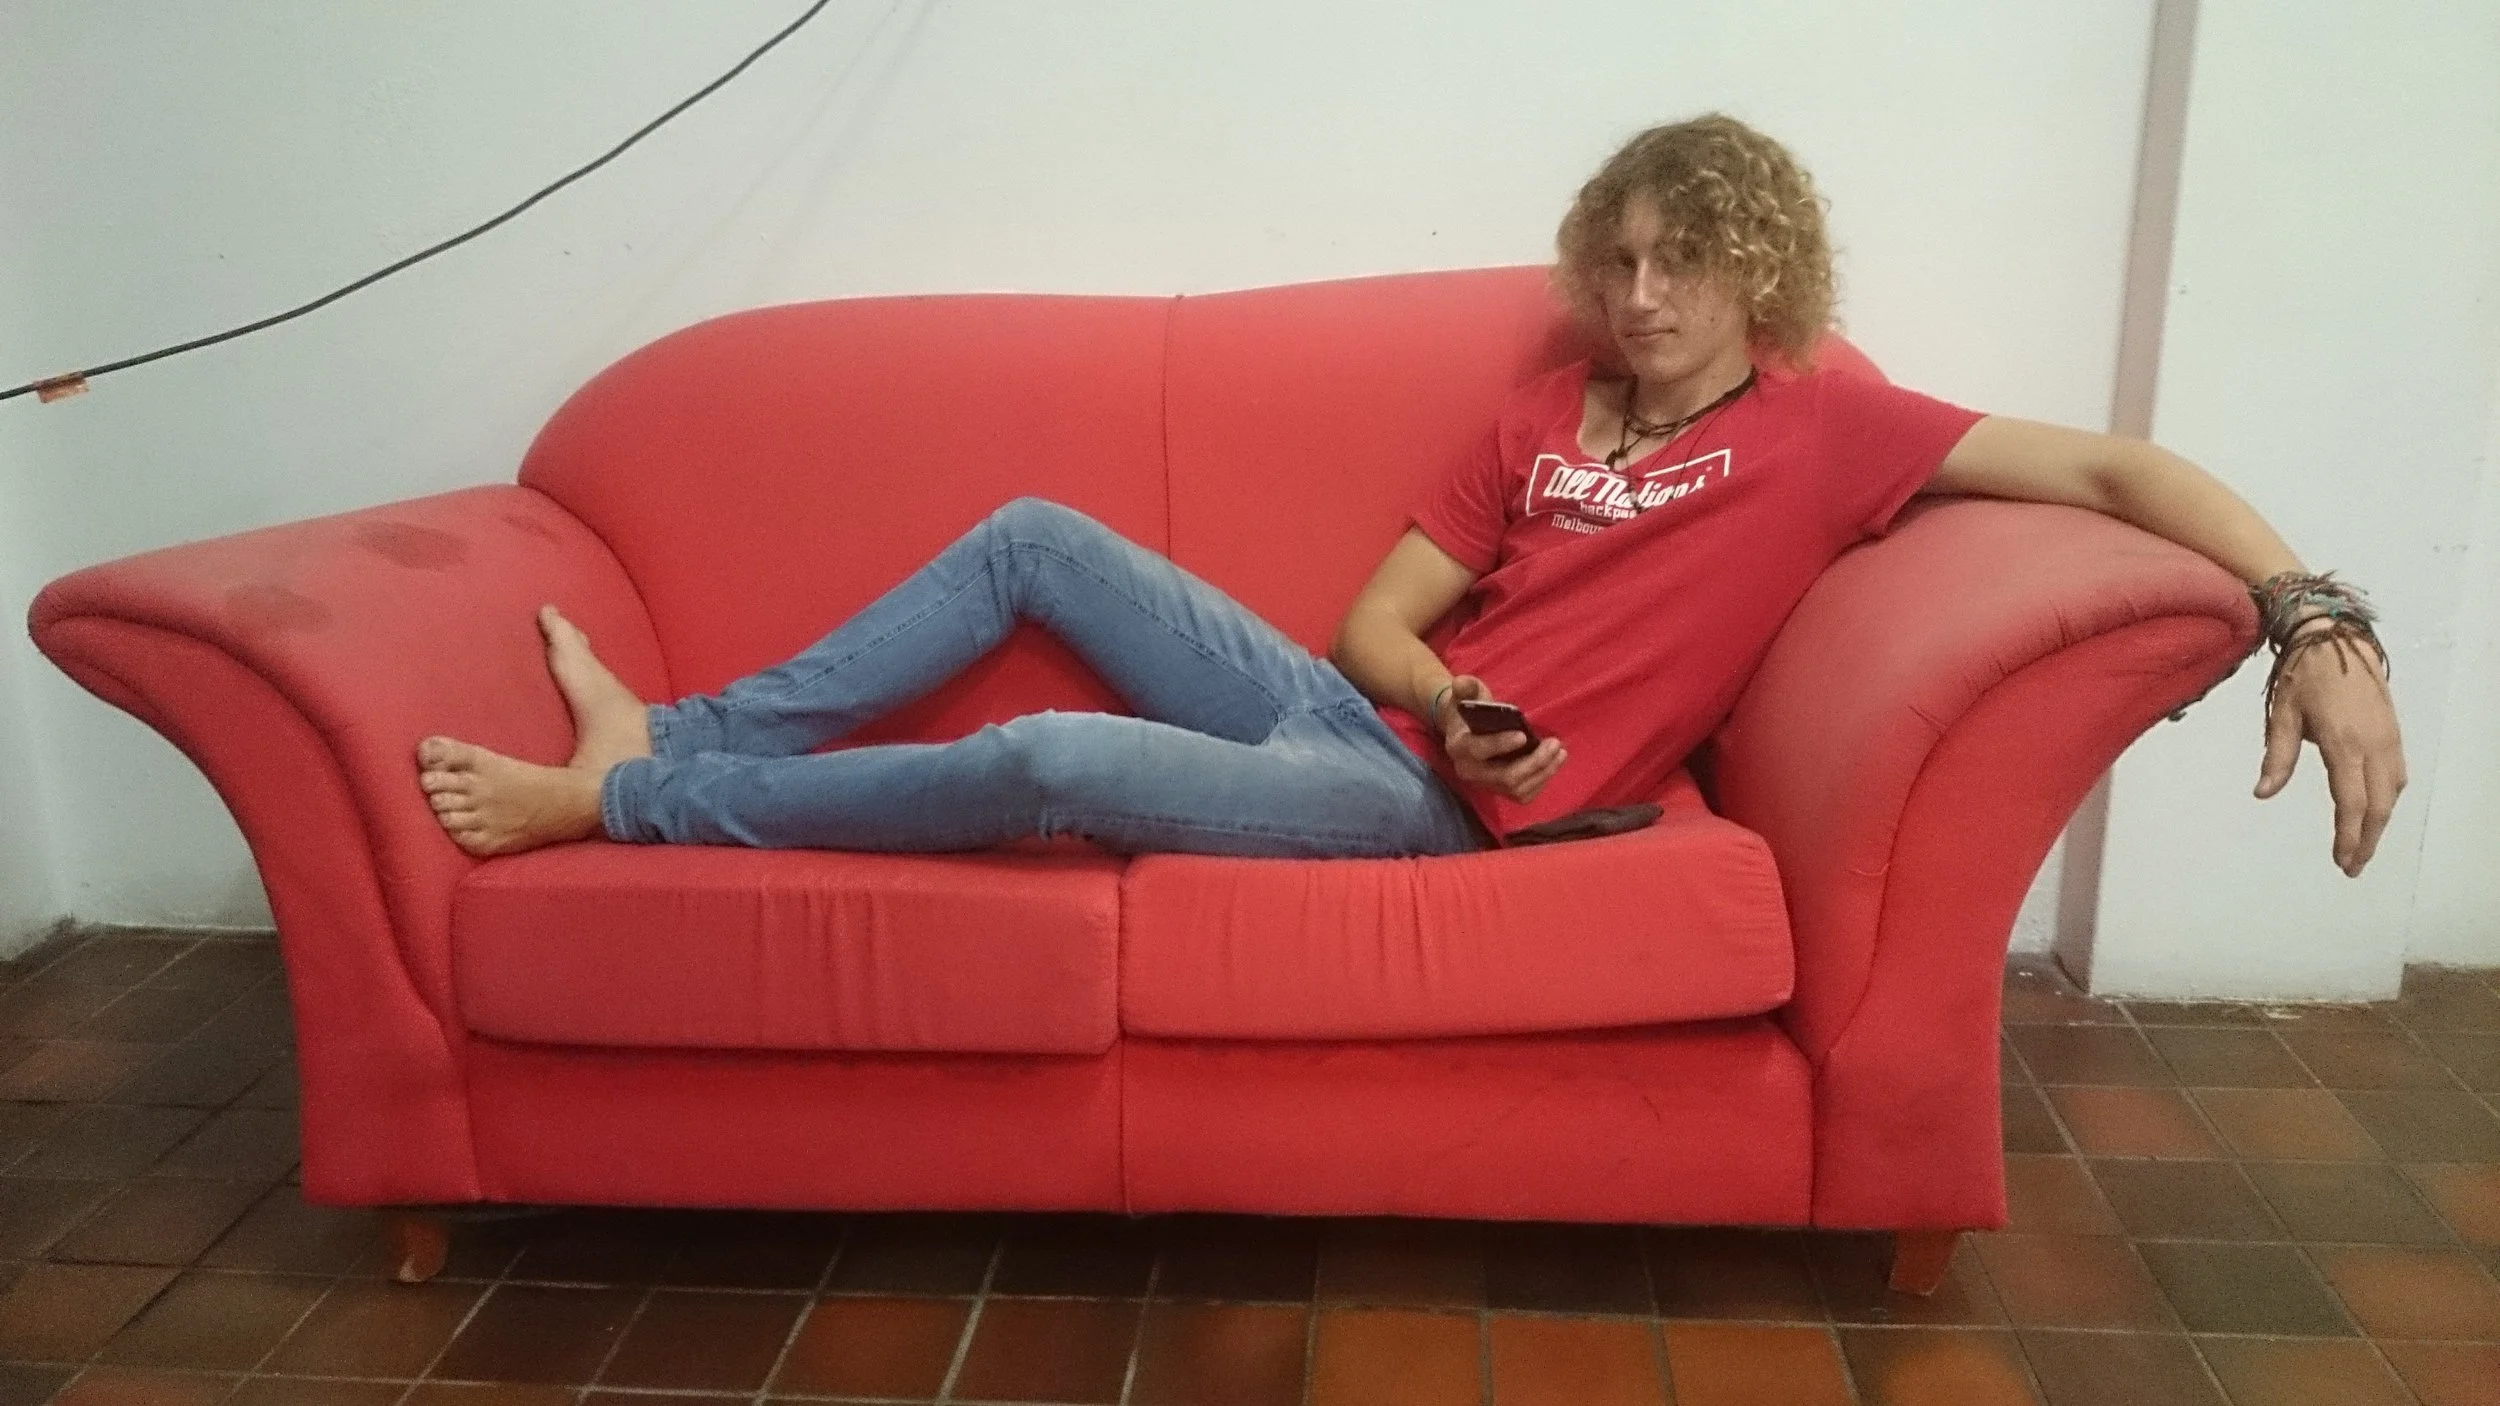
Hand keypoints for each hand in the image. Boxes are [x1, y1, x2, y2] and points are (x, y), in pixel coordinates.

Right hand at [1437, 675, 1564, 803]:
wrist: (1465, 729)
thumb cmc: (1471, 709)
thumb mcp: (1467, 694)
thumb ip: (1466, 687)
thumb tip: (1460, 682)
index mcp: (1459, 746)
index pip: (1478, 750)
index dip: (1500, 745)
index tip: (1523, 736)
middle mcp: (1469, 771)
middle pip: (1505, 777)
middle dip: (1534, 763)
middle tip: (1555, 743)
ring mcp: (1485, 784)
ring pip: (1518, 789)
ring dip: (1543, 772)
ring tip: (1560, 752)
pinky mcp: (1499, 790)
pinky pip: (1524, 794)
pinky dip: (1542, 780)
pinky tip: (1554, 763)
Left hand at [2255, 625, 2405, 876]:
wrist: (2337, 639)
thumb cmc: (2304, 675)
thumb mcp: (2282, 715)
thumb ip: (2277, 757)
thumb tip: (2263, 793)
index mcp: (2343, 742)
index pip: (2351, 801)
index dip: (2348, 835)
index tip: (2342, 861)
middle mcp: (2373, 744)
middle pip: (2379, 804)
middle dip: (2367, 838)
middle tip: (2352, 866)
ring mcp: (2388, 738)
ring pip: (2393, 791)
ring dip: (2379, 822)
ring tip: (2361, 845)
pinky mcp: (2393, 732)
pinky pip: (2397, 774)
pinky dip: (2387, 798)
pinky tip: (2374, 810)